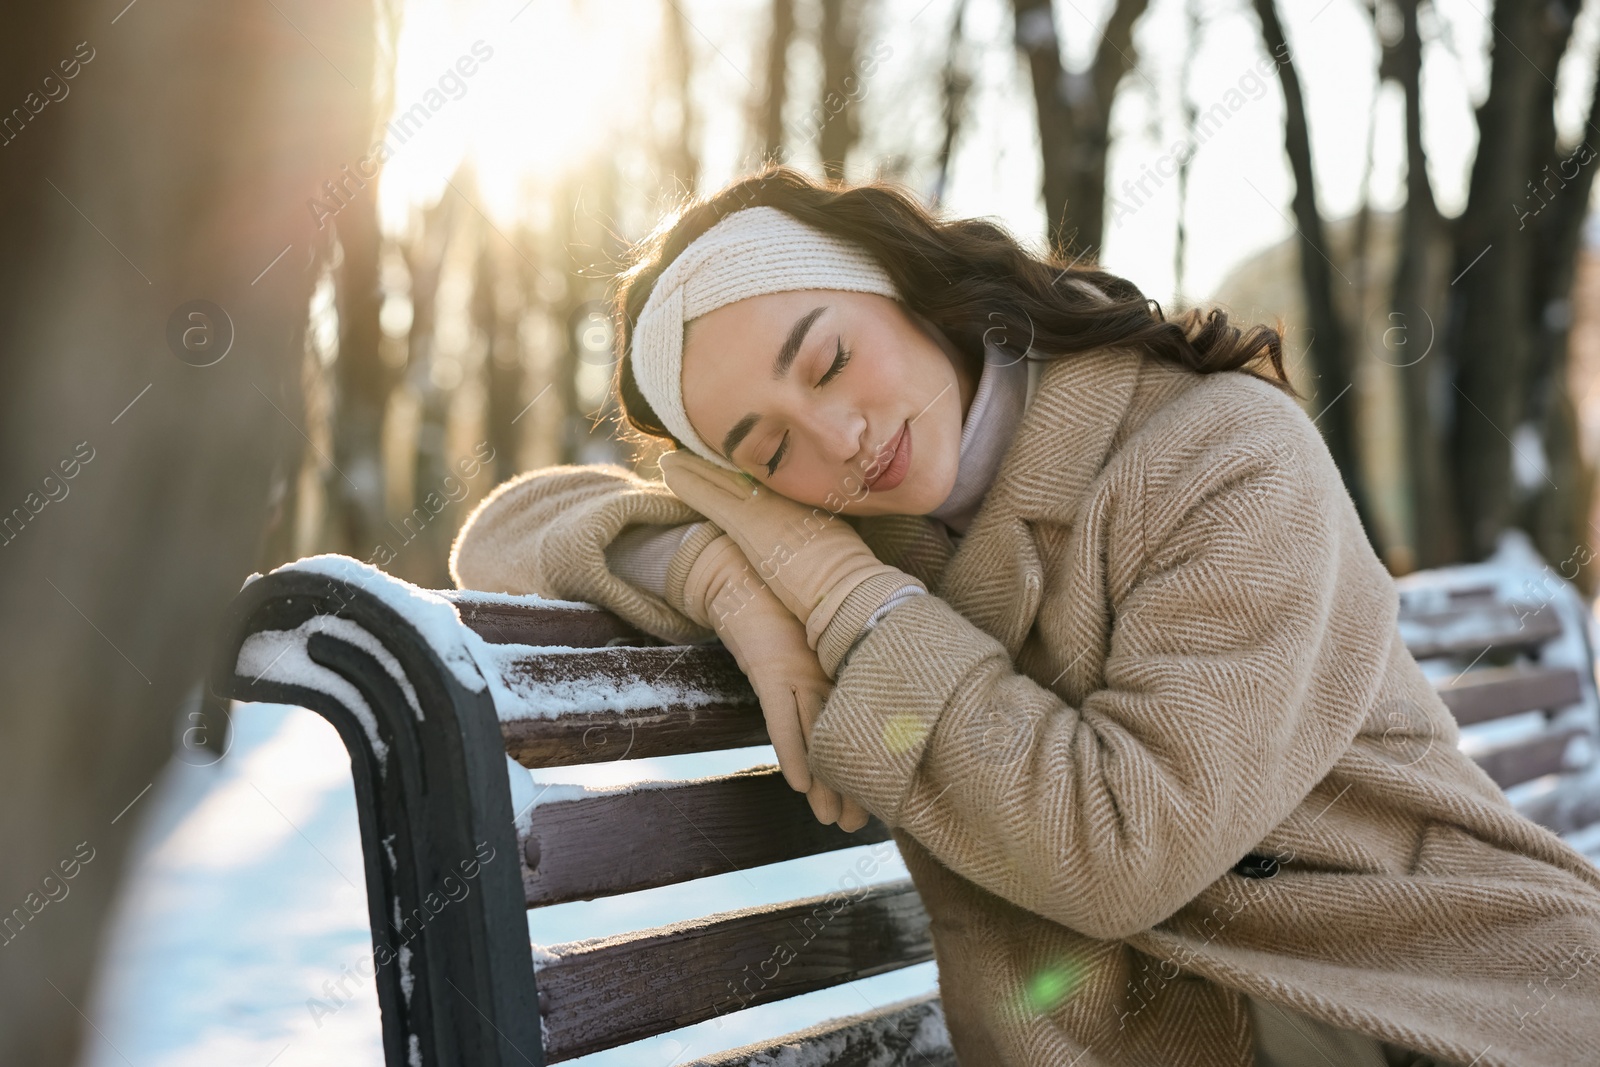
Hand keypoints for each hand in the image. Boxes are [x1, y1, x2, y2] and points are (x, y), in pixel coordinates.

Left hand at [659, 451, 922, 662]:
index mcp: (815, 513)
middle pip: (748, 478)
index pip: (775, 489)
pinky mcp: (750, 525)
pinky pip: (712, 497)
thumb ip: (830, 552)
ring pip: (725, 481)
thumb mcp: (844, 561)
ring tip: (672, 456)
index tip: (734, 465)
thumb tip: (830, 564)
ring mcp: (770, 513)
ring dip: (697, 468)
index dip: (752, 475)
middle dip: (721, 464)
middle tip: (693, 449)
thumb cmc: (856, 591)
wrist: (853, 596)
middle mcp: (791, 505)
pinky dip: (690, 483)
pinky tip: (669, 470)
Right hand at [679, 533, 869, 832]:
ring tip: (837, 822)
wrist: (746, 574)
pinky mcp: (772, 670)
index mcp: (837, 670)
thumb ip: (834, 669)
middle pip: (840, 738)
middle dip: (850, 785)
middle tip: (861, 826)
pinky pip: (781, 719)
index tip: (880, 805)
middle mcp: (823, 675)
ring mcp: (798, 673)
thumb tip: (870, 696)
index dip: (866, 765)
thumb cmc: (781, 605)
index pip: (855, 725)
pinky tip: (800, 786)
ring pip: (817, 736)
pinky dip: (792, 751)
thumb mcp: (812, 642)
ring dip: (826, 782)